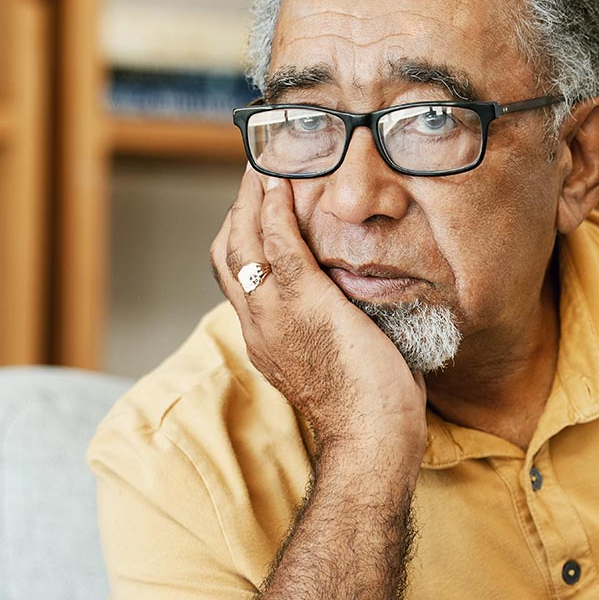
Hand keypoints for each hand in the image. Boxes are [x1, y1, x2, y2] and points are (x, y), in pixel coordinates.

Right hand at [209, 169, 427, 470]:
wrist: (370, 437)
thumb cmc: (369, 412)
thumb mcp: (335, 365)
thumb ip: (332, 332)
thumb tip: (359, 310)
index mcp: (262, 340)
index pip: (236, 278)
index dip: (241, 238)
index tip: (254, 210)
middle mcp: (257, 323)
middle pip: (228, 252)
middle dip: (238, 207)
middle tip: (254, 172)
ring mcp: (274, 312)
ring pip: (245, 239)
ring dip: (252, 196)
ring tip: (264, 163)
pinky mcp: (303, 300)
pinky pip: (278, 242)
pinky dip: (274, 208)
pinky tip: (281, 182)